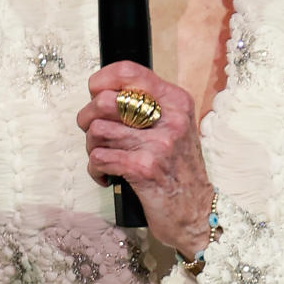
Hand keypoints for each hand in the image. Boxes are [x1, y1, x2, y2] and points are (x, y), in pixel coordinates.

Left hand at [77, 61, 213, 254]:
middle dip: (87, 117)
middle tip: (94, 133)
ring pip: (98, 129)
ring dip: (91, 146)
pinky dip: (95, 169)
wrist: (196, 212)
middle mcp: (170, 118)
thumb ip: (147, 107)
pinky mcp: (144, 168)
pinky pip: (99, 157)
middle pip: (105, 101)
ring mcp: (158, 143)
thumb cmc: (177, 169)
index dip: (102, 80)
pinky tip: (106, 175)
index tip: (95, 94)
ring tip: (102, 156)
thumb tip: (102, 94)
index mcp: (175, 101)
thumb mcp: (173, 128)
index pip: (130, 71)